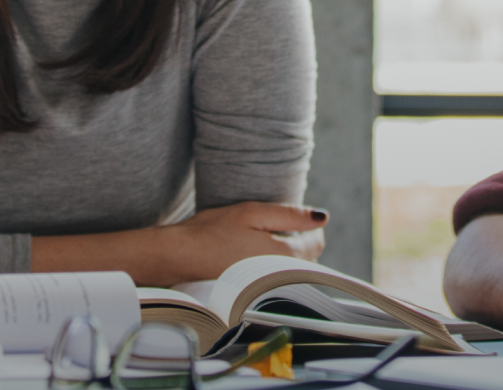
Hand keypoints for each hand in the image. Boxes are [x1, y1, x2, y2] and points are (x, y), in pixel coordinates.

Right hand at [158, 202, 327, 281]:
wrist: (180, 256)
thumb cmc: (213, 231)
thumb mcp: (253, 213)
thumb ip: (290, 215)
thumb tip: (322, 218)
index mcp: (284, 255)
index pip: (316, 244)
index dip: (309, 227)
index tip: (293, 218)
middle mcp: (280, 276)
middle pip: (305, 258)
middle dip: (298, 241)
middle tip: (274, 225)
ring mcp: (266, 286)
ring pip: (289, 268)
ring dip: (284, 254)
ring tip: (260, 238)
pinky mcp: (252, 290)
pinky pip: (273, 276)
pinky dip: (269, 264)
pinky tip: (249, 252)